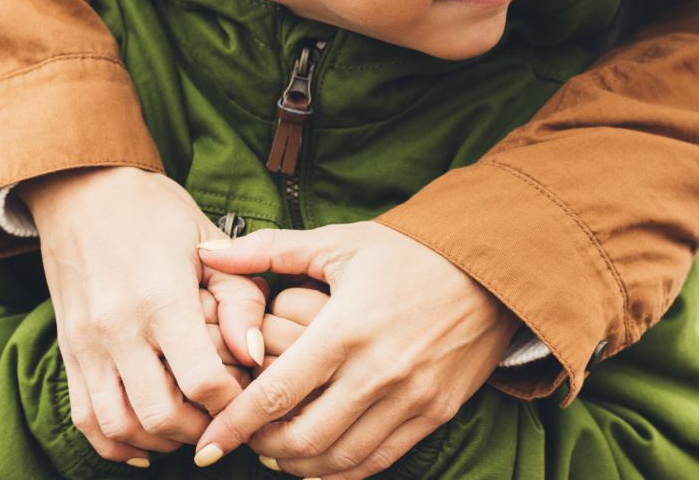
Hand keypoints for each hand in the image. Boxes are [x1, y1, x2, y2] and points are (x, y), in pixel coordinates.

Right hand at [22, 166, 268, 461]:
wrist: (83, 189)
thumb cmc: (156, 211)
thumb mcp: (209, 240)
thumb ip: (239, 297)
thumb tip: (255, 353)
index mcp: (162, 297)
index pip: (202, 380)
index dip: (234, 400)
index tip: (249, 393)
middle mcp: (119, 327)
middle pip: (161, 415)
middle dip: (200, 429)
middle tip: (223, 418)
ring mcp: (87, 343)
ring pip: (119, 425)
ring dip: (159, 441)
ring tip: (189, 429)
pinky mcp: (69, 351)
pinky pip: (85, 418)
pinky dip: (115, 443)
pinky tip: (145, 444)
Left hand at [194, 223, 519, 478]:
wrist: (490, 265)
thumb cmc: (409, 249)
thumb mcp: (338, 242)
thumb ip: (268, 250)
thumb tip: (207, 252)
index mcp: (346, 328)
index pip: (276, 393)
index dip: (235, 424)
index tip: (207, 444)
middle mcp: (378, 371)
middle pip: (304, 438)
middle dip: (262, 449)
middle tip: (242, 442)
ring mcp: (410, 398)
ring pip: (340, 458)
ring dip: (299, 465)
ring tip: (275, 453)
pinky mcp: (435, 412)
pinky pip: (380, 460)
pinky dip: (343, 472)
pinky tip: (319, 464)